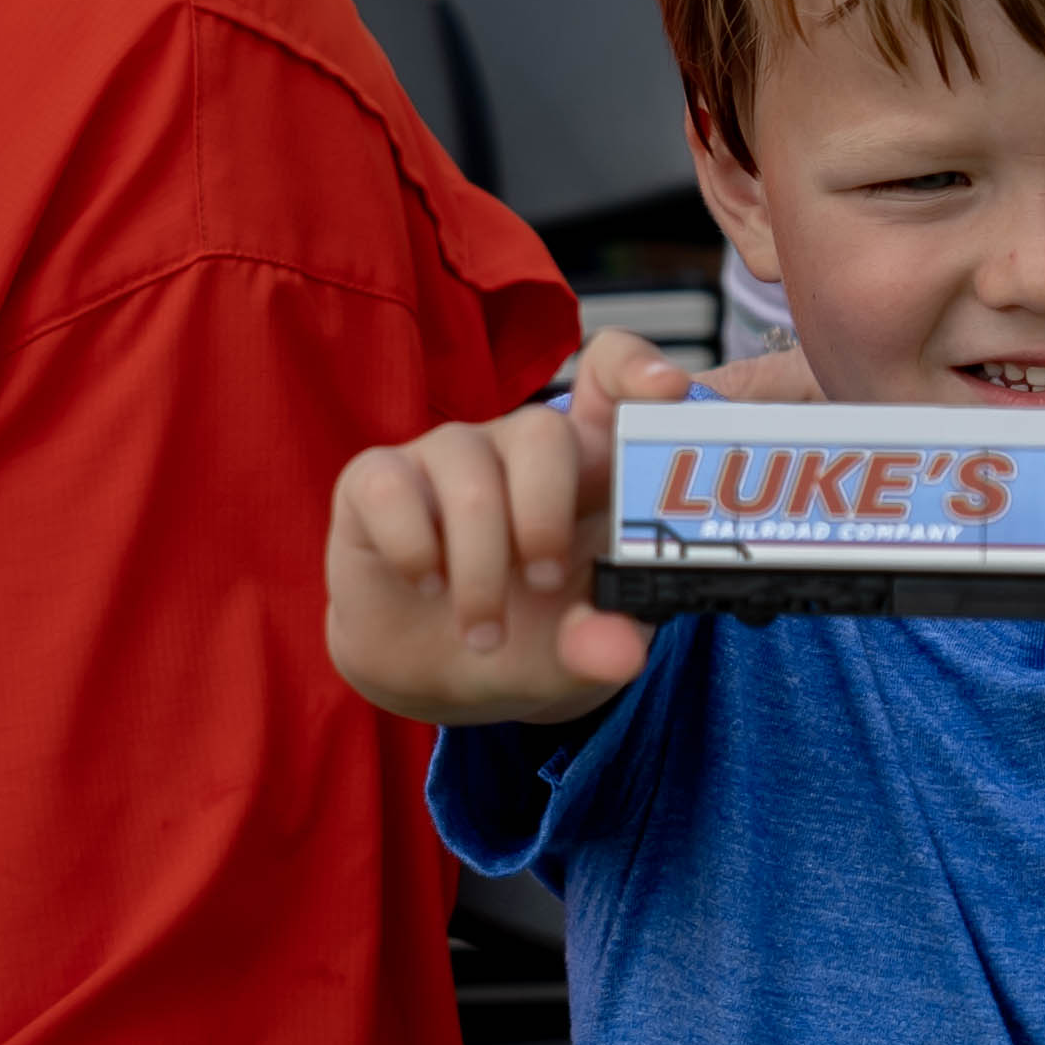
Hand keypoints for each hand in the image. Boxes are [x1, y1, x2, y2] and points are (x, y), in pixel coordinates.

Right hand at [325, 340, 689, 724]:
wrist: (433, 673)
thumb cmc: (523, 636)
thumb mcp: (576, 652)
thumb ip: (604, 643)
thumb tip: (620, 654)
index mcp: (586, 468)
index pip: (611, 378)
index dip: (638, 372)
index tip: (668, 393)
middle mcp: (517, 448)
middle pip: (541, 429)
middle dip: (546, 515)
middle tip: (542, 585)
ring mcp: (445, 457)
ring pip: (468, 472)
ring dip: (480, 567)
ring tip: (483, 634)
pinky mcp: (376, 480)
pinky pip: (390, 488)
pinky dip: (412, 548)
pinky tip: (425, 585)